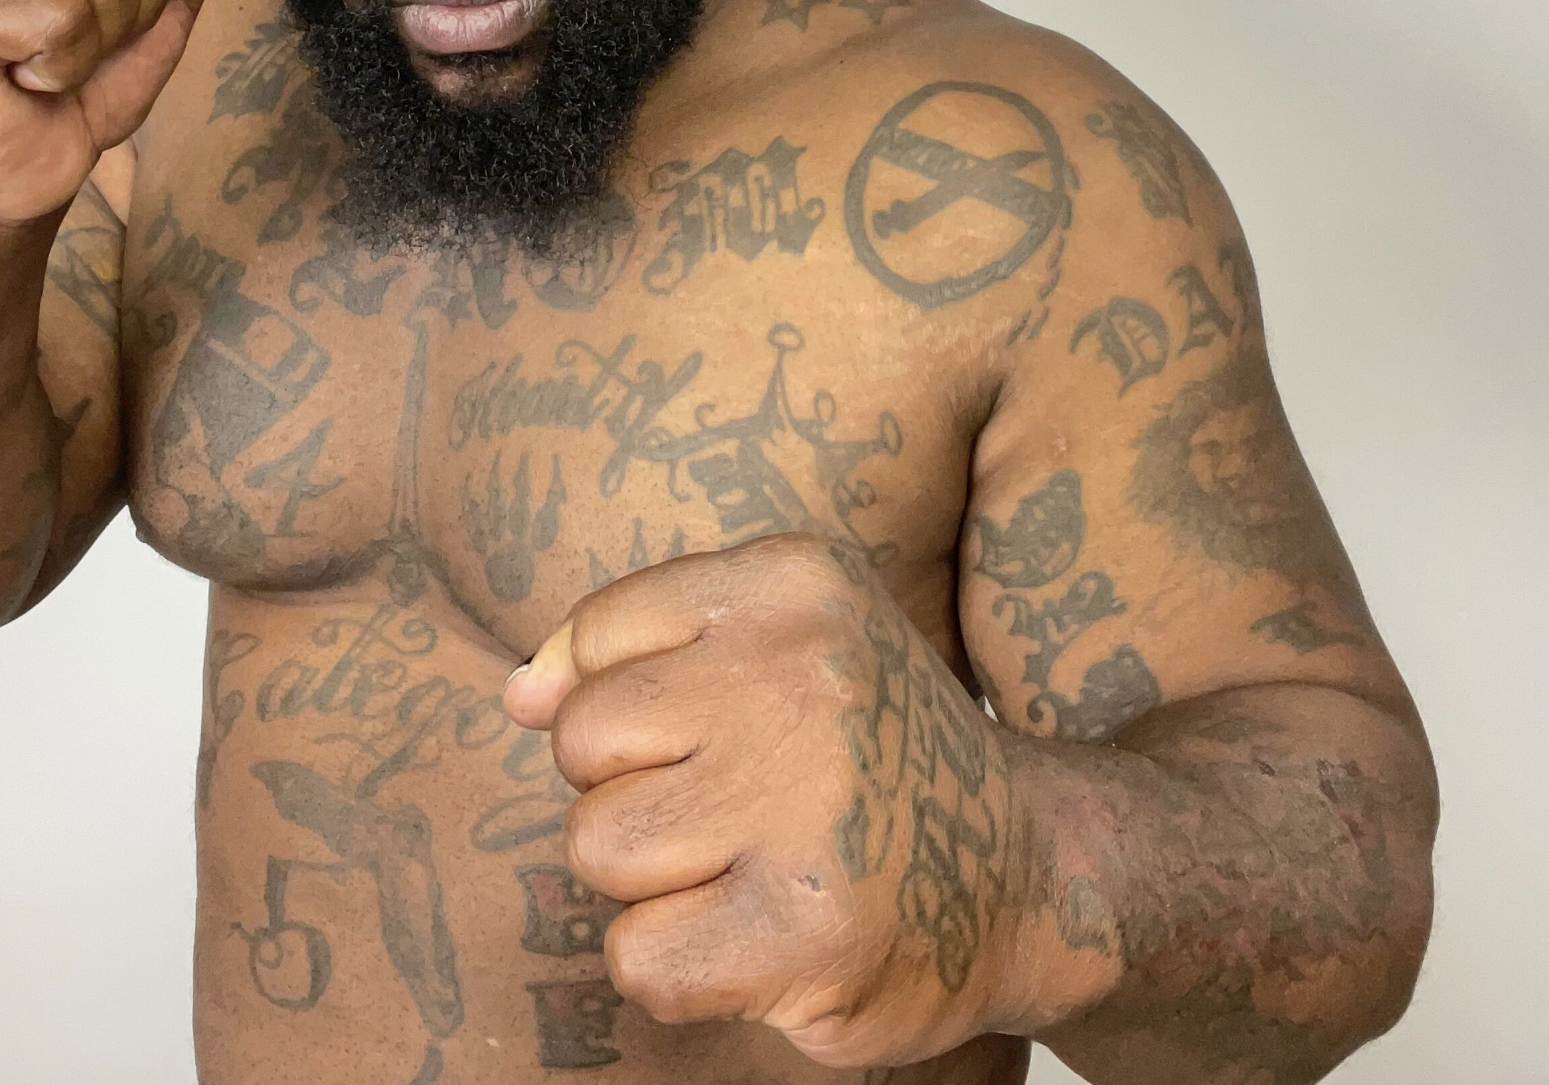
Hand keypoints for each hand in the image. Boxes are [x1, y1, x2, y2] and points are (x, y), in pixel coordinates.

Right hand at [0, 0, 245, 223]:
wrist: (1, 177)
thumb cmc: (67, 92)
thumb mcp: (157, 12)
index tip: (108, 14)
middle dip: (134, 12)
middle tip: (72, 45)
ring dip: (94, 42)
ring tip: (42, 57)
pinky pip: (61, 17)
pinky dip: (59, 67)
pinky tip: (16, 73)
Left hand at [503, 534, 1026, 1065]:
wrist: (1030, 869)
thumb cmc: (864, 754)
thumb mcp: (776, 644)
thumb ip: (632, 648)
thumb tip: (517, 694)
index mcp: (794, 581)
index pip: (599, 636)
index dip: (639, 705)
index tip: (728, 728)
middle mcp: (802, 675)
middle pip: (581, 741)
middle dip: (638, 788)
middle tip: (745, 806)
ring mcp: (805, 804)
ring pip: (596, 846)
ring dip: (658, 881)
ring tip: (754, 867)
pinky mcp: (801, 930)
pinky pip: (639, 955)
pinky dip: (683, 967)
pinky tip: (763, 937)